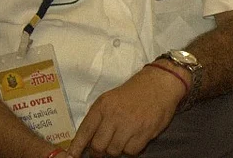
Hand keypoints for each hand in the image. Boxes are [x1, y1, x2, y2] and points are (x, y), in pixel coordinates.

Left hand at [67, 65, 182, 156]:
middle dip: (99, 151)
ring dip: (116, 149)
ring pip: (114, 151)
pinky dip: (131, 149)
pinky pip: (131, 151)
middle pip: (98, 147)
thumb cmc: (134, 92)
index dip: (76, 147)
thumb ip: (98, 119)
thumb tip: (86, 143)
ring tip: (122, 139)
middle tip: (104, 149)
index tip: (71, 157)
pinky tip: (134, 138)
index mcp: (103, 106)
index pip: (85, 132)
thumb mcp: (110, 99)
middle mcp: (114, 115)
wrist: (161, 82)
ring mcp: (130, 124)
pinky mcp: (145, 131)